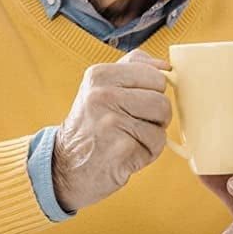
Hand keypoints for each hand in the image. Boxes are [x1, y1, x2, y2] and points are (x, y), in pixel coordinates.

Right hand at [50, 50, 171, 213]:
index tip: (135, 102)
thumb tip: (165, 65)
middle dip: (157, 115)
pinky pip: (157, 144)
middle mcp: (103, 94)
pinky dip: (148, 152)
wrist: (67, 168)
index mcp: (99, 75)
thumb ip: (132, 68)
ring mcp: (112, 120)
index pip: (154, 74)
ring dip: (153, 134)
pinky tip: (127, 153)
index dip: (153, 91)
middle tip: (134, 124)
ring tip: (130, 137)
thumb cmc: (91, 126)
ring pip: (162, 121)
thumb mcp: (100, 87)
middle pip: (162, 99)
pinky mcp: (122, 147)